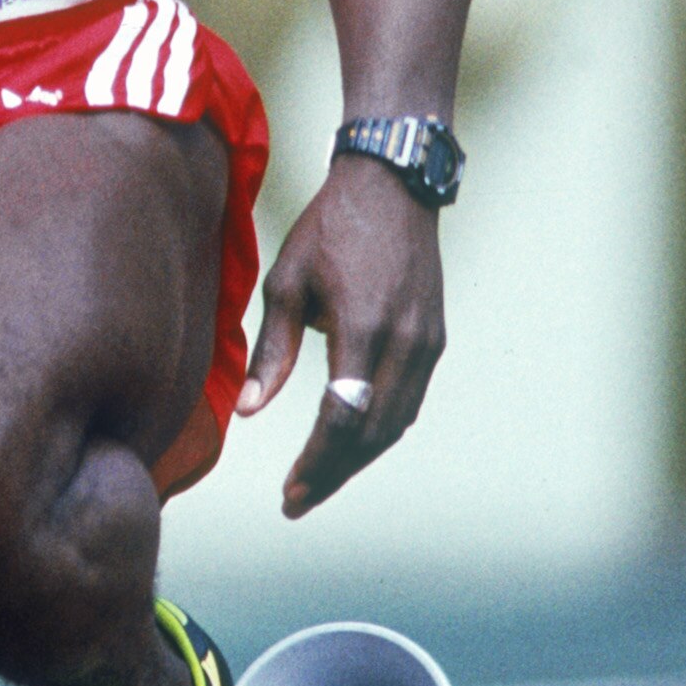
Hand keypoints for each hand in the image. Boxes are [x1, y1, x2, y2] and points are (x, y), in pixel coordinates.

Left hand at [234, 156, 445, 516]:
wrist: (392, 185)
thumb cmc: (330, 227)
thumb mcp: (287, 281)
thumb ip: (272, 350)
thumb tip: (250, 411)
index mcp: (363, 325)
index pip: (343, 417)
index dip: (317, 461)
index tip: (290, 490)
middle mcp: (405, 341)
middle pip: (373, 433)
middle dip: (334, 472)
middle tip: (298, 500)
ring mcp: (427, 341)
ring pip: (396, 423)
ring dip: (359, 458)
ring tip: (319, 480)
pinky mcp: (435, 337)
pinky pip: (409, 400)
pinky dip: (380, 430)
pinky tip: (351, 443)